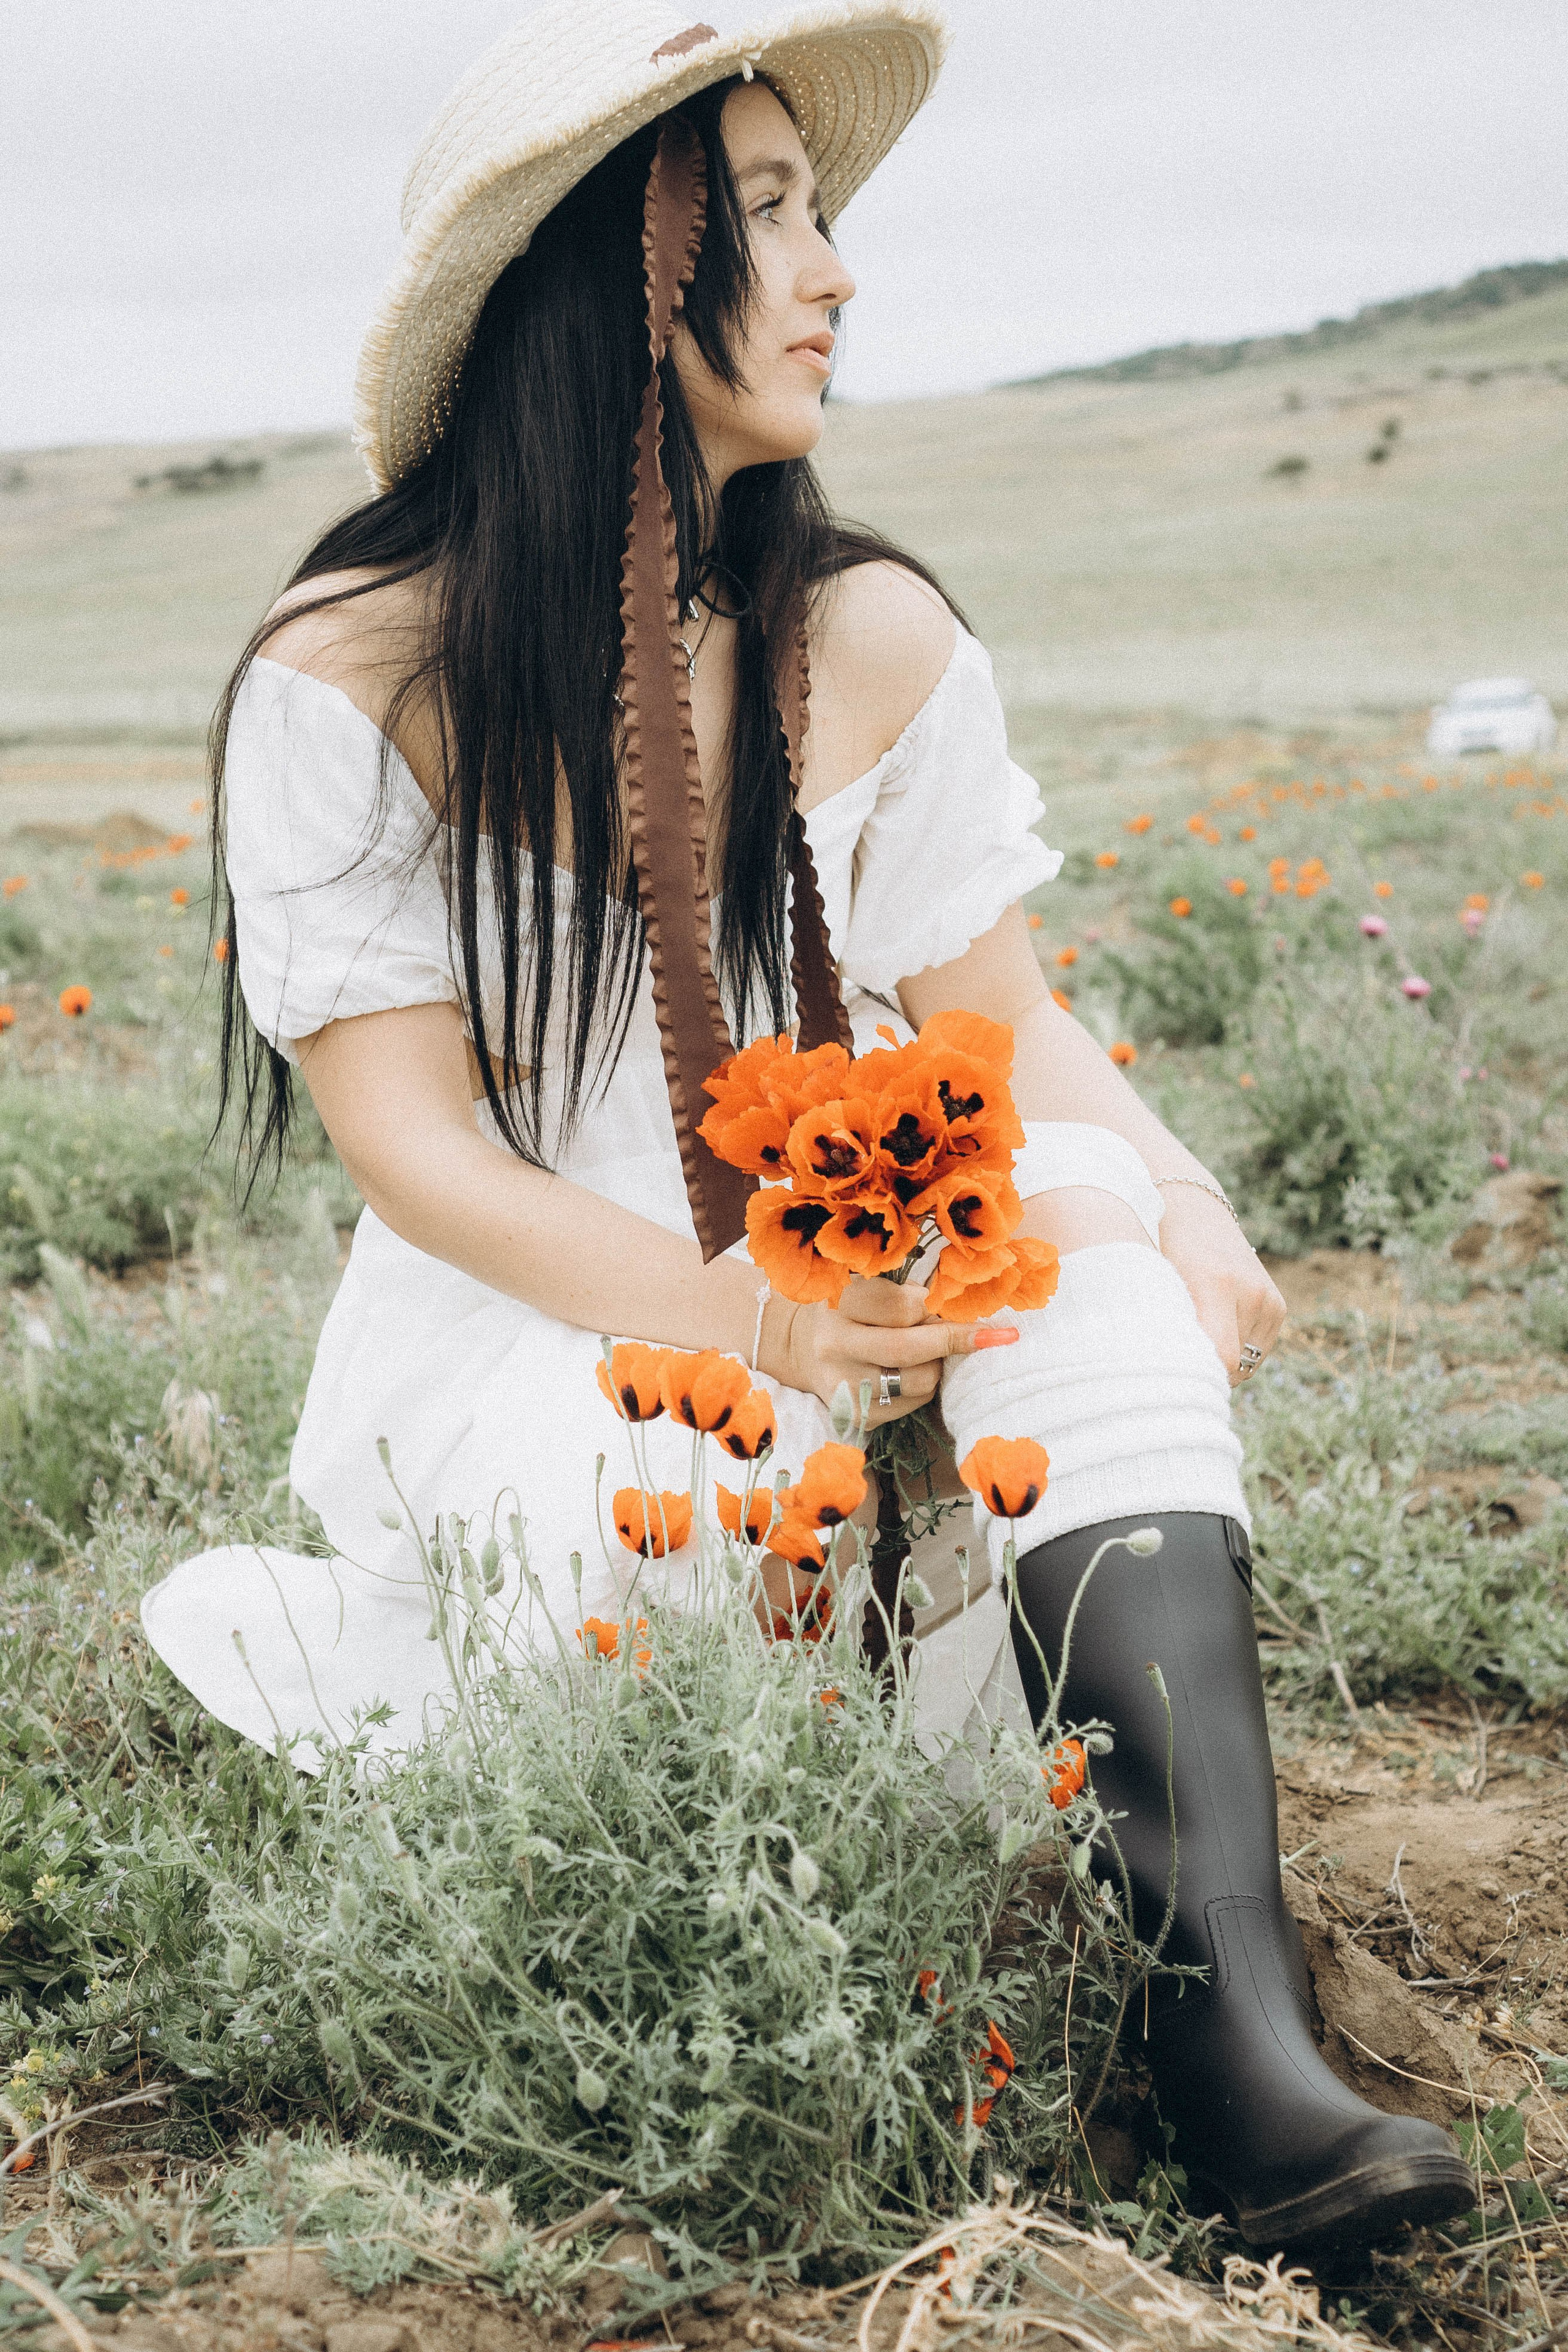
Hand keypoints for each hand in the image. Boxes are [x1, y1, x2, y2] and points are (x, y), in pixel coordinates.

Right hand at [761, 1275, 1015, 1426]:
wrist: (803, 1348)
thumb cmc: (849, 1310)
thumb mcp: (867, 1287)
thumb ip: (906, 1294)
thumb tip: (961, 1310)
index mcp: (839, 1305)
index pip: (900, 1306)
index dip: (932, 1306)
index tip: (951, 1304)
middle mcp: (834, 1346)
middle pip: (910, 1348)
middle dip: (955, 1340)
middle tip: (990, 1335)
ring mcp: (843, 1387)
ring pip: (920, 1380)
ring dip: (937, 1364)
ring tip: (927, 1351)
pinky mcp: (857, 1416)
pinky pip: (914, 1403)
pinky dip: (924, 1386)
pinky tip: (911, 1372)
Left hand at [1157, 1186, 1285, 1385]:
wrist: (1194, 1212)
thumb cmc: (1164, 1252)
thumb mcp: (1160, 1286)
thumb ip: (1170, 1327)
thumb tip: (1173, 1376)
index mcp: (1216, 1285)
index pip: (1221, 1356)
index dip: (1202, 1376)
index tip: (1179, 1381)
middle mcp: (1250, 1293)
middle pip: (1234, 1365)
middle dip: (1209, 1372)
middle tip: (1180, 1368)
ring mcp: (1268, 1300)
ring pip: (1247, 1362)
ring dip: (1224, 1363)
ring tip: (1197, 1343)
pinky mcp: (1277, 1306)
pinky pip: (1258, 1350)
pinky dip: (1238, 1351)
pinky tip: (1215, 1334)